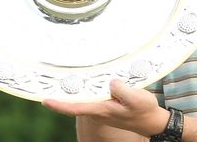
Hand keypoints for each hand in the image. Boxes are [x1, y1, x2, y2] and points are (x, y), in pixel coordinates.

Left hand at [42, 79, 169, 136]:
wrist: (151, 120)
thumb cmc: (144, 111)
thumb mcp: (136, 99)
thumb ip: (122, 90)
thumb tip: (110, 82)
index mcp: (102, 110)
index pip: (76, 108)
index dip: (59, 105)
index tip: (45, 100)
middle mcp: (98, 110)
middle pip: (76, 101)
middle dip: (62, 93)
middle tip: (48, 79)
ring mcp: (102, 107)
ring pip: (84, 97)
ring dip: (74, 88)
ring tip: (63, 74)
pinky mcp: (107, 103)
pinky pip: (93, 95)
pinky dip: (87, 87)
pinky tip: (85, 78)